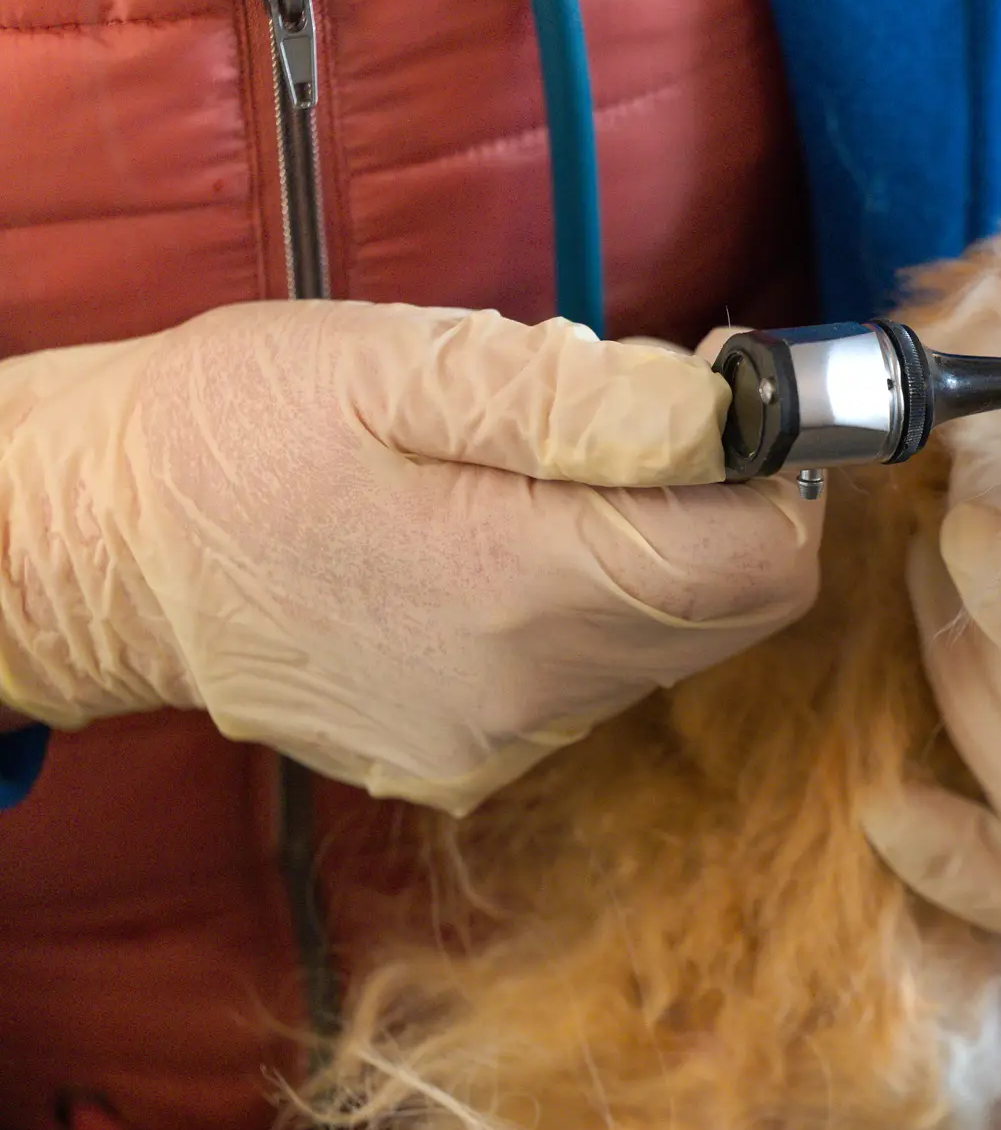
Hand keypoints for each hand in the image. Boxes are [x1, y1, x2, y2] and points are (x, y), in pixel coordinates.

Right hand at [0, 302, 820, 815]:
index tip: (731, 416)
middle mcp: (529, 694)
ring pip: (666, 651)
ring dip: (649, 563)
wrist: (93, 554)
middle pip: (731, 615)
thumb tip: (725, 423)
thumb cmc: (232, 435)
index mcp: (520, 587)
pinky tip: (493, 554)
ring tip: (538, 487)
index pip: (761, 562)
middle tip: (637, 434)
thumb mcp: (400, 366)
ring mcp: (499, 744)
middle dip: (723, 517)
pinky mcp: (469, 763)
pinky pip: (593, 686)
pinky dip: (585, 614)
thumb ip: (583, 403)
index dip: (777, 479)